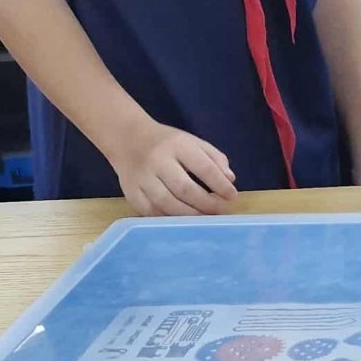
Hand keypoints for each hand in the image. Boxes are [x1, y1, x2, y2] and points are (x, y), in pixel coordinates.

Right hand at [107, 121, 237, 215]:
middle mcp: (158, 161)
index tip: (232, 195)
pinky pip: (150, 212)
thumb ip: (214, 158)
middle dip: (206, 203)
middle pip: (184, 188)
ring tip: (204, 218)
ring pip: (166, 203)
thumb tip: (230, 180)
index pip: (203, 167)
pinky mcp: (130, 192)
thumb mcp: (193, 142)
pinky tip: (181, 221)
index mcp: (178, 146)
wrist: (128, 139)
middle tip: (219, 210)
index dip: (220, 184)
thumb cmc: (167, 143)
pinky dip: (168, 219)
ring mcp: (142, 178)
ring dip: (189, 215)